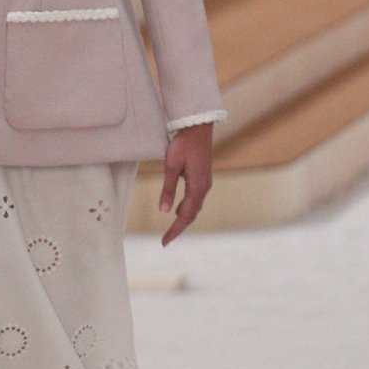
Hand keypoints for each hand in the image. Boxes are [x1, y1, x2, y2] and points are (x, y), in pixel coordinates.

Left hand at [158, 123, 213, 245]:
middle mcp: (204, 187)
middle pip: (192, 214)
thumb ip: (168, 189)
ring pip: (194, 207)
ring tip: (171, 229)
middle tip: (165, 240)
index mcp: (198, 187)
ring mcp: (204, 182)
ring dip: (183, 218)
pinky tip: (179, 209)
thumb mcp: (172, 166)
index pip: (185, 216)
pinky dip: (187, 208)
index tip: (164, 242)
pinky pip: (195, 198)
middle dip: (178, 228)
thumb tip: (164, 211)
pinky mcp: (202, 176)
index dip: (174, 230)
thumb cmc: (184, 144)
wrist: (198, 126)